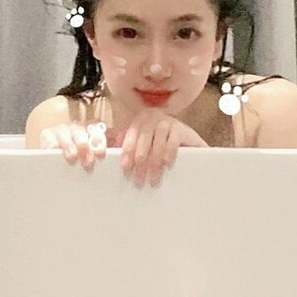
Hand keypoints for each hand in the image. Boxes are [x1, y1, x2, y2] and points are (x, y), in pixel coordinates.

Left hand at [38, 116, 207, 185]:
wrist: (190, 142)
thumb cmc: (161, 145)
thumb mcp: (144, 144)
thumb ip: (128, 143)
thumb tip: (106, 147)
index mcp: (139, 120)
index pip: (130, 137)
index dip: (126, 153)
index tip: (125, 169)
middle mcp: (152, 117)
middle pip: (142, 140)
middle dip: (140, 161)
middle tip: (139, 180)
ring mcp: (168, 121)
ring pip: (156, 141)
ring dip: (154, 161)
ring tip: (153, 178)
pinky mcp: (182, 128)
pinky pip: (173, 140)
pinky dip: (169, 152)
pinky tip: (167, 164)